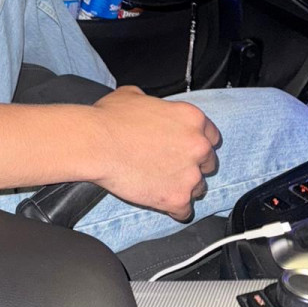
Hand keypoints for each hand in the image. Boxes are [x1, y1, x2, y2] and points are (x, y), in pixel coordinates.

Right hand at [90, 86, 220, 219]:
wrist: (96, 143)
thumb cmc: (110, 119)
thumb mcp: (133, 95)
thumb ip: (154, 103)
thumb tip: (150, 106)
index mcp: (191, 118)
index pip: (212, 136)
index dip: (197, 142)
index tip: (186, 148)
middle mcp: (198, 146)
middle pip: (208, 163)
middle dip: (192, 165)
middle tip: (169, 165)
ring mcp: (190, 174)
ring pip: (199, 188)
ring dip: (183, 186)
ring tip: (160, 182)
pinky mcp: (178, 198)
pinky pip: (184, 211)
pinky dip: (172, 208)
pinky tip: (157, 198)